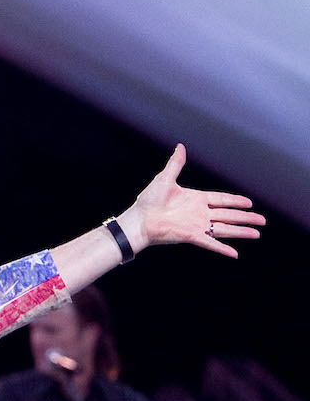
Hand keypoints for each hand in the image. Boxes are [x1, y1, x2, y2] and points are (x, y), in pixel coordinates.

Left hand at [119, 144, 263, 257]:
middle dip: (246, 217)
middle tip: (262, 220)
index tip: (249, 202)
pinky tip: (235, 254)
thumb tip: (180, 146)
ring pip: (224, 228)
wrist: (138, 220)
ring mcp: (196, 225)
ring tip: (257, 234)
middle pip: (228, 215)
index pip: (221, 199)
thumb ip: (176, 164)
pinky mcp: (191, 236)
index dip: (236, 201)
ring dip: (241, 231)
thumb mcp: (165, 179)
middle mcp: (199, 213)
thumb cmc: (148, 201)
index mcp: (196, 199)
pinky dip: (222, 248)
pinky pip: (210, 242)